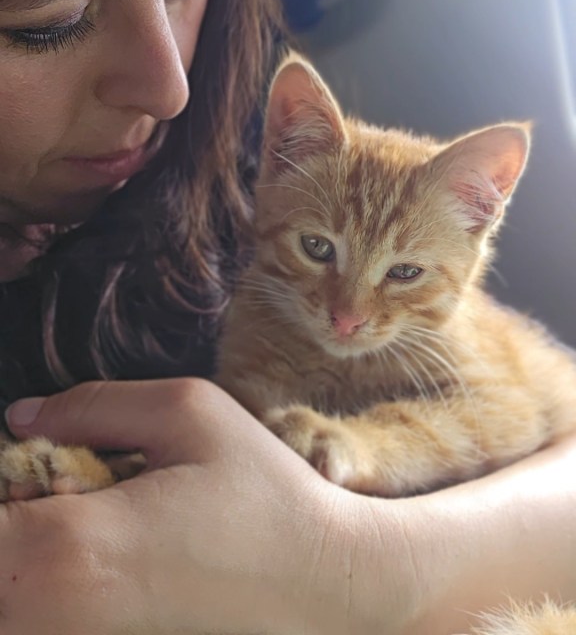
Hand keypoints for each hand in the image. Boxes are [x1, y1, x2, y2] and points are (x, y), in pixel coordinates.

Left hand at [0, 378, 356, 634]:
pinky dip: (36, 577)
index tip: (21, 462)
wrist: (320, 578)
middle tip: (44, 475)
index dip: (0, 479)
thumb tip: (20, 418)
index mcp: (77, 542)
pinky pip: (35, 609)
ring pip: (9, 595)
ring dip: (20, 549)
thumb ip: (91, 406)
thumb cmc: (260, 489)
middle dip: (11, 511)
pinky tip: (83, 540)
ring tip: (63, 506)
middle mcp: (62, 609)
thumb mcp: (186, 411)